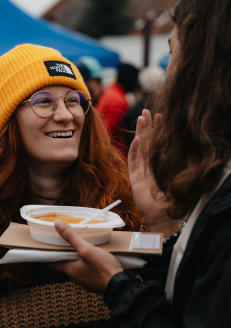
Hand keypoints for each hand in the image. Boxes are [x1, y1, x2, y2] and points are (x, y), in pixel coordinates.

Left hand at [48, 220, 122, 294]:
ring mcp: (85, 282)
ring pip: (77, 268)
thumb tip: (57, 224)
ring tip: (82, 248)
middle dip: (65, 253)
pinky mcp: (95, 283)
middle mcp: (75, 278)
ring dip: (77, 259)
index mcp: (70, 270)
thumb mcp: (86, 249)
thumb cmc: (103, 268)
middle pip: (65, 264)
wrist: (121, 286)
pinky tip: (94, 259)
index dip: (49, 253)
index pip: (52, 262)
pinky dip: (87, 265)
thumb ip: (71, 237)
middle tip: (68, 242)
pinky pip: (87, 272)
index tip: (48, 245)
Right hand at [129, 109, 180, 236]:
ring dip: (140, 133)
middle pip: (147, 141)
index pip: (159, 143)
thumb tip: (193, 149)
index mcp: (161, 165)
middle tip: (146, 111)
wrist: (164, 216)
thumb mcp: (182, 179)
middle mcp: (150, 166)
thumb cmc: (175, 201)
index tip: (162, 115)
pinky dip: (134, 150)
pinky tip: (137, 139)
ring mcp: (141, 171)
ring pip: (139, 148)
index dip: (159, 129)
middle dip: (147, 126)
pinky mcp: (135, 178)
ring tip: (140, 118)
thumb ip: (183, 166)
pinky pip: (133, 162)